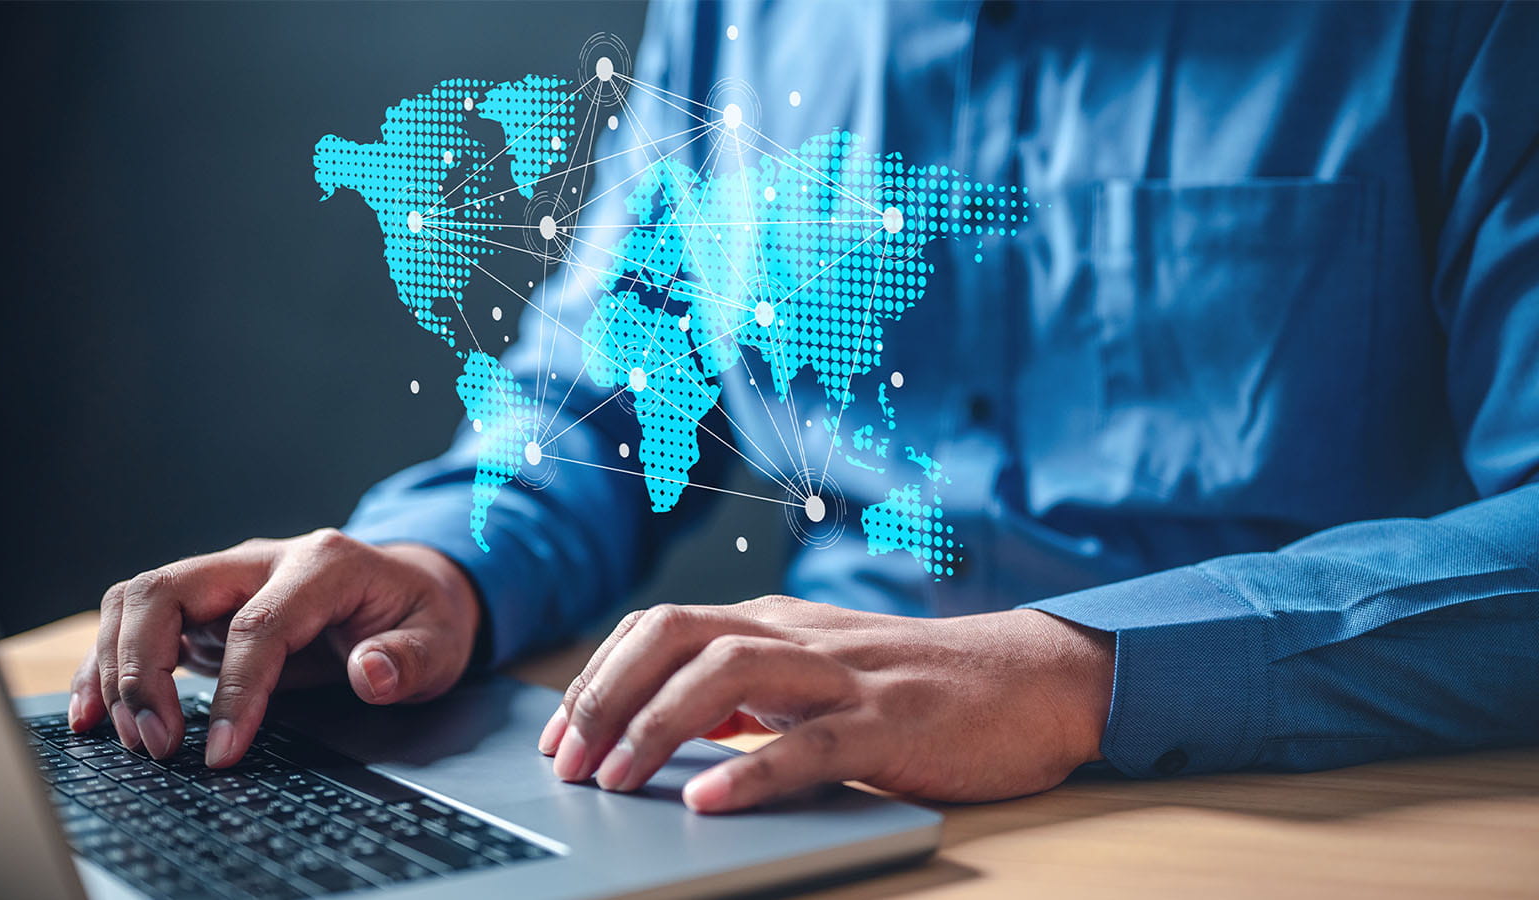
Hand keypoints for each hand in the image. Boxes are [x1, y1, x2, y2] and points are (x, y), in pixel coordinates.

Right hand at [67, 529, 478, 766]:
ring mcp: (228, 578)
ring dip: (116, 666)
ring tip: (129, 737)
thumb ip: (409, 659)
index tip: (221, 751)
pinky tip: (94, 711)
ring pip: (141, 598)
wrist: (413, 589)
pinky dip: (106, 663)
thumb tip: (370, 672)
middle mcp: (263, 561)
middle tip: (157, 744)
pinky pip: (136, 621)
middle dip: (144, 669)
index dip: (235, 691)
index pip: (259, 625)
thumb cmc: (421, 616)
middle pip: (171, 591)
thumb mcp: (440, 642)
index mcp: (323, 564)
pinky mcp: (206, 605)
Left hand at [538, 596, 1113, 812]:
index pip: (659, 627)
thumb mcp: (819, 678)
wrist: (1033, 680)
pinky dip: (755, 771)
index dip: (596, 677)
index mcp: (775, 625)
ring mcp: (845, 676)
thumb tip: (669, 727)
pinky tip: (709, 800)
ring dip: (658, 724)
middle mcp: (799, 638)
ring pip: (730, 672)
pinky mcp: (891, 724)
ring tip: (614, 779)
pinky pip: (813, 743)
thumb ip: (750, 692)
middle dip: (606, 693)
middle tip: (567, 762)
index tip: (557, 736)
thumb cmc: (920, 688)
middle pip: (675, 633)